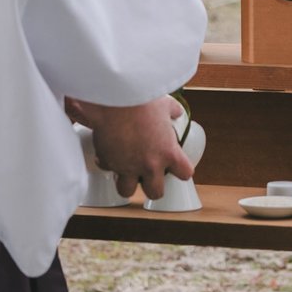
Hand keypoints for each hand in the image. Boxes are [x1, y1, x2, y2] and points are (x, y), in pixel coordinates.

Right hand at [65, 95, 192, 199]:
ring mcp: (128, 166)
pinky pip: (107, 169)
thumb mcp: (164, 103)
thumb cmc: (141, 100)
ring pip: (127, 191)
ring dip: (126, 182)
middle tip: (148, 175)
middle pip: (156, 193)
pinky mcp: (108, 162)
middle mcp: (150, 165)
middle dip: (152, 186)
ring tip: (125, 170)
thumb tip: (176, 112)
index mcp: (168, 152)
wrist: (114, 98)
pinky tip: (108, 152)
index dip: (181, 170)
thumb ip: (173, 111)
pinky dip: (107, 163)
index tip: (177, 166)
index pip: (185, 174)